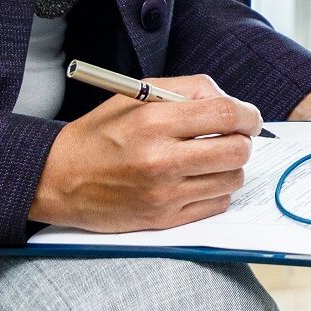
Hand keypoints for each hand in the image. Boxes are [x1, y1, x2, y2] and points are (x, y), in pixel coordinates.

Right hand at [29, 74, 258, 233]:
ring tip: (210, 158)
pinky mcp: (164, 220)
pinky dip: (216, 191)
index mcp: (155, 121)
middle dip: (243, 140)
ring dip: (229, 166)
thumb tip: (230, 102)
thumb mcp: (138, 94)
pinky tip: (197, 180)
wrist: (60, 178)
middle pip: (237, 149)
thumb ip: (187, 90)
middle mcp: (161, 159)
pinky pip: (216, 205)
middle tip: (233, 136)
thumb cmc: (101, 133)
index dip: (248, 114)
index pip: (226, 113)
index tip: (249, 117)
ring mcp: (164, 194)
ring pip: (231, 179)